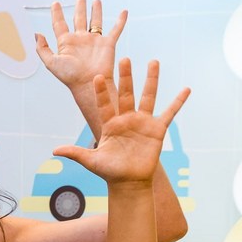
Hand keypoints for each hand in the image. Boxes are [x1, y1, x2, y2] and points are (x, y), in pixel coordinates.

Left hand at [36, 0, 125, 93]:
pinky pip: (115, 30)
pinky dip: (120, 21)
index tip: (55, 3)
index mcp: (66, 43)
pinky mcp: (107, 43)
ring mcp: (94, 40)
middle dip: (80, 7)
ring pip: (96, 21)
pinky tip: (124, 12)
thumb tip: (36, 34)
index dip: (56, 13)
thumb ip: (42, 49)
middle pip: (79, 18)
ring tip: (96, 0)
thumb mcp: (51, 63)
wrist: (88, 84)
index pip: (59, 24)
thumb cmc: (69, 76)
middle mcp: (80, 39)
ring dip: (96, 11)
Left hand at [53, 59, 189, 184]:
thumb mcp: (91, 161)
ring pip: (148, 97)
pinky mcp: (157, 130)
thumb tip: (54, 151)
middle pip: (126, 94)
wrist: (128, 182)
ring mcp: (142, 122)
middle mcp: (126, 119)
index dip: (102, 92)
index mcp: (110, 124)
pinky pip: (169, 113)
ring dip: (151, 80)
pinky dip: (178, 102)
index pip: (104, 104)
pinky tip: (186, 89)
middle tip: (125, 59)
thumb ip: (75, 153)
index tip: (98, 77)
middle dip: (125, 77)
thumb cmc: (109, 171)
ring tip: (153, 62)